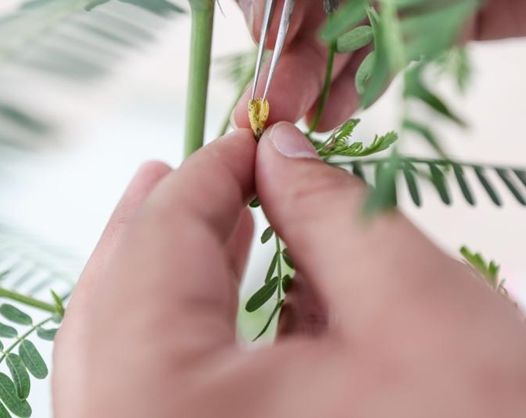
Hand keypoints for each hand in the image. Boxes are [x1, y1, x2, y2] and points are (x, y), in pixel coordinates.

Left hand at [52, 123, 525, 416]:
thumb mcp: (411, 305)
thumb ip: (328, 210)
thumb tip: (278, 153)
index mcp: (161, 405)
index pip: (159, 249)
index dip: (209, 173)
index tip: (249, 135)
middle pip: (114, 305)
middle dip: (166, 222)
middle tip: (203, 167)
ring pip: (124, 354)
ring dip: (169, 277)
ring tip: (207, 218)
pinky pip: (156, 396)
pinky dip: (187, 335)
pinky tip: (229, 296)